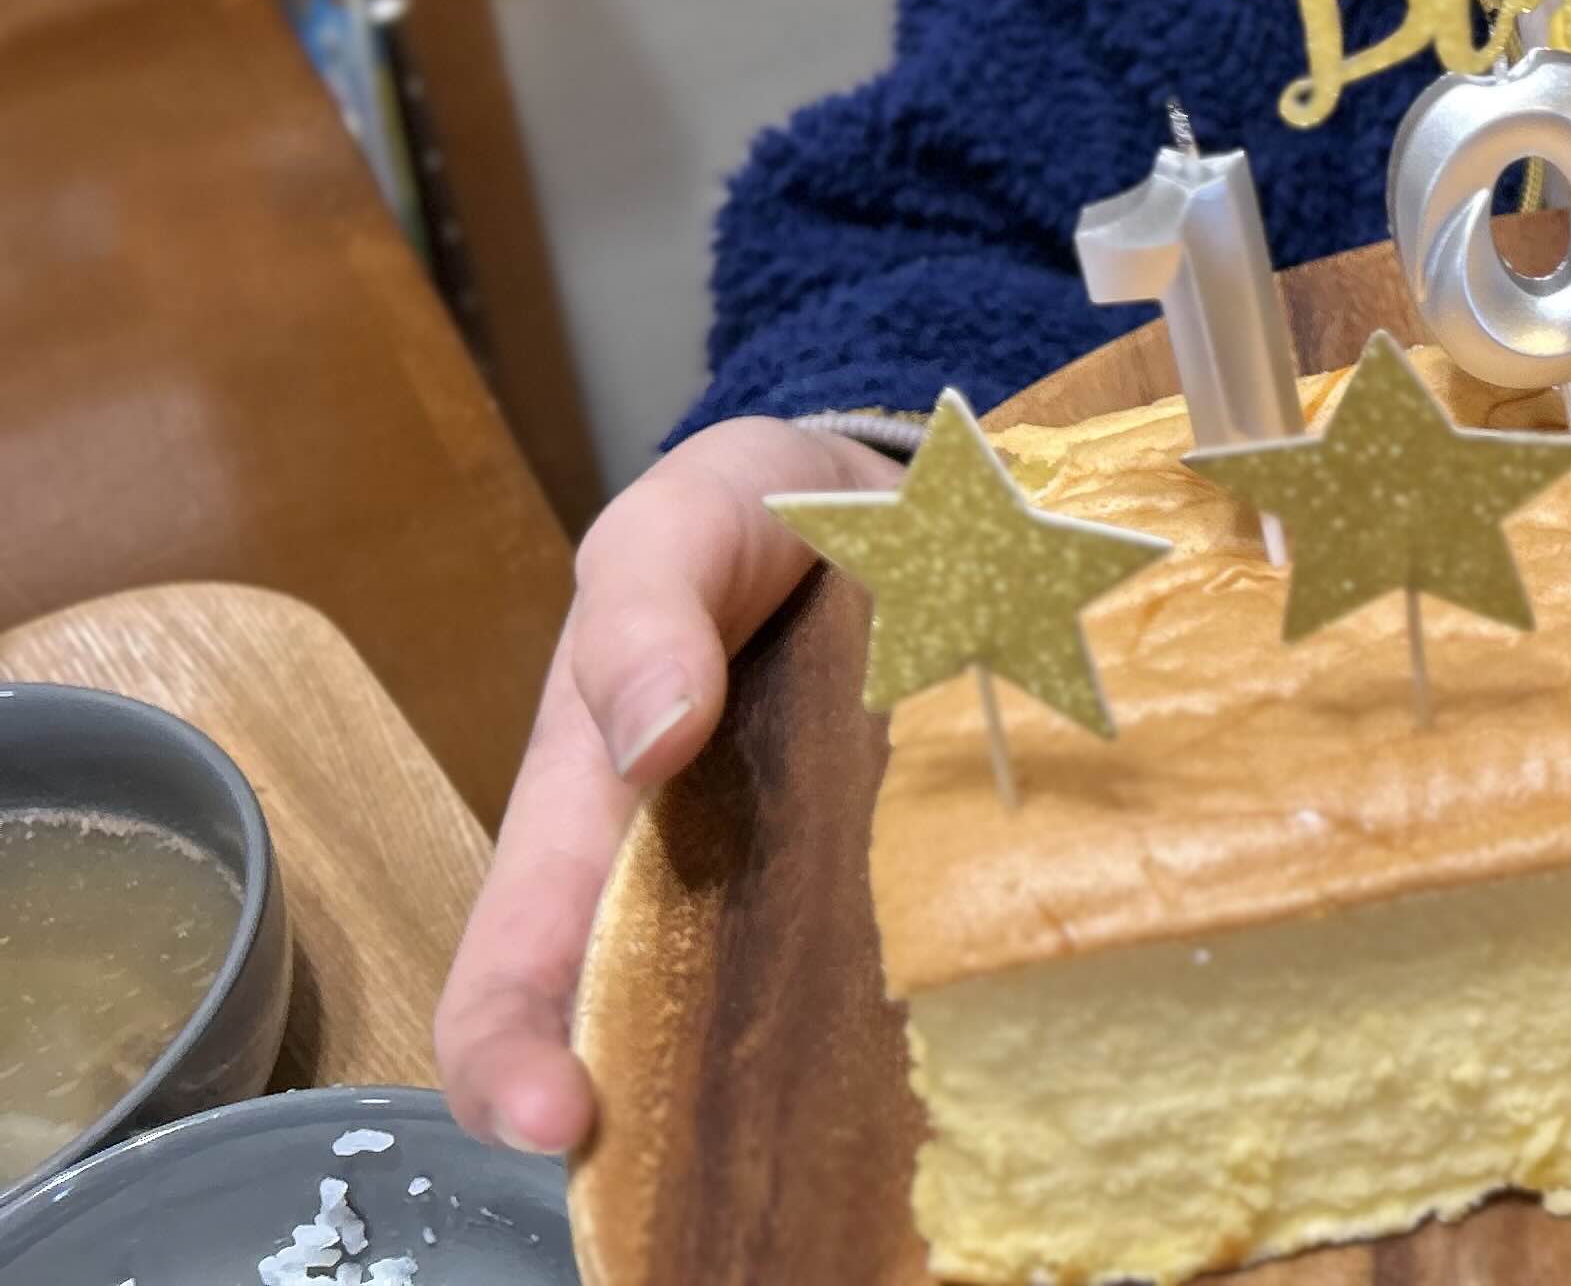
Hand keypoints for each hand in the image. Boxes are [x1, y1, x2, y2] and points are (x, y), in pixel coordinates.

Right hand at [433, 417, 893, 1156]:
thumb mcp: (677, 523)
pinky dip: (911, 1012)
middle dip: (659, 1132)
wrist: (884, 482)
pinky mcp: (892, 873)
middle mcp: (680, 882)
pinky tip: (968, 1044)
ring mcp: (792, 890)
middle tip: (718, 1182)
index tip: (563, 1121)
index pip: (513, 973)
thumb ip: (643, 608)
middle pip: (645, 1039)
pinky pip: (893, 963)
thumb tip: (647, 736)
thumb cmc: (744, 513)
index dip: (509, 1064)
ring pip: (774, 1032)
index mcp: (588, 816)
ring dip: (792, 1096)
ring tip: (849, 1142)